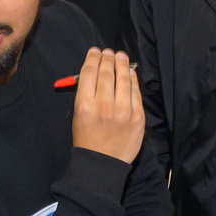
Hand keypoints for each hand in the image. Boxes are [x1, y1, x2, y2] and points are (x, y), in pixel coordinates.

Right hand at [67, 47, 144, 161]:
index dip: (93, 58)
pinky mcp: (137, 116)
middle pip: (107, 73)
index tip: (95, 51)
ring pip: (124, 79)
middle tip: (109, 52)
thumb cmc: (87, 139)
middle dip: (108, 58)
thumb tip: (97, 72)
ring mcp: (123, 110)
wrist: (102, 164)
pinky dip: (133, 79)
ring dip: (122, 64)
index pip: (89, 72)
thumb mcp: (78, 115)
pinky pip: (136, 92)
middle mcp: (104, 104)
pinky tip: (131, 72)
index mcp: (85, 104)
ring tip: (121, 56)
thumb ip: (86, 94)